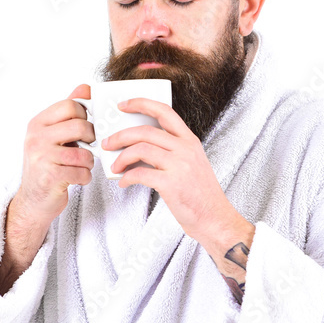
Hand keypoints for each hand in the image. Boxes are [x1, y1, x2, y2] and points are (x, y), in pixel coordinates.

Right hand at [15, 84, 95, 224]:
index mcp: (38, 123)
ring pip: (85, 153)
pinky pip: (82, 172)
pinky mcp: (50, 177)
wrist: (33, 200)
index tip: (84, 128)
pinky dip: (85, 178)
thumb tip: (85, 87)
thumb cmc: (47, 165)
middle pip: (80, 126)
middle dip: (91, 139)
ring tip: (80, 166)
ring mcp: (42, 157)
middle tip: (87, 146)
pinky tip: (76, 179)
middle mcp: (36, 137)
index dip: (85, 116)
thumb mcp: (53, 134)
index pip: (70, 105)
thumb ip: (68, 112)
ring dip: (88, 162)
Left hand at [100, 97, 241, 246]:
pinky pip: (140, 174)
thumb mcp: (192, 163)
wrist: (215, 218)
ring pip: (140, 149)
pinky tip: (124, 182)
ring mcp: (179, 165)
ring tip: (115, 166)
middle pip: (145, 130)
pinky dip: (127, 177)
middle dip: (120, 136)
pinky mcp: (171, 184)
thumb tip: (139, 146)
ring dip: (121, 157)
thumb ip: (172, 151)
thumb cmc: (200, 195)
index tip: (123, 105)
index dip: (141, 104)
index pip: (164, 111)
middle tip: (108, 143)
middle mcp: (185, 149)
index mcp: (190, 141)